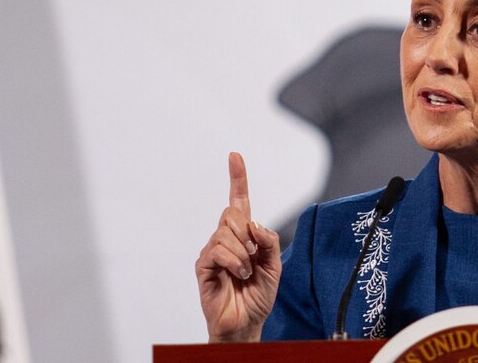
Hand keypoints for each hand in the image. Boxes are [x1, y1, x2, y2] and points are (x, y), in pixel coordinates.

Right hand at [196, 152, 281, 341]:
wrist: (246, 322)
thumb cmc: (258, 295)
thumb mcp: (274, 265)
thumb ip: (269, 240)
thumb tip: (253, 223)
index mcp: (244, 235)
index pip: (238, 201)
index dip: (238, 178)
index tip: (235, 156)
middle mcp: (225, 238)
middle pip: (232, 214)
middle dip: (247, 233)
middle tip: (253, 256)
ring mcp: (212, 250)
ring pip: (226, 233)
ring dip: (243, 255)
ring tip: (245, 273)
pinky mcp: (203, 265)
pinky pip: (218, 250)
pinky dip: (234, 262)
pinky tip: (238, 276)